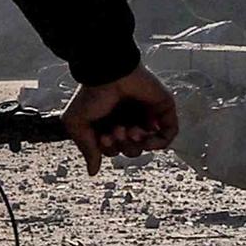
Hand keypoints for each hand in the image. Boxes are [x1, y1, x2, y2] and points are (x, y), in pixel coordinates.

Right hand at [62, 69, 179, 171]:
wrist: (108, 73)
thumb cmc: (89, 96)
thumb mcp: (77, 124)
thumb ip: (87, 149)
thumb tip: (92, 171)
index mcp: (109, 124)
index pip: (113, 150)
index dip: (108, 149)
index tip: (102, 136)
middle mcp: (128, 121)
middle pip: (131, 151)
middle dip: (122, 146)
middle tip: (115, 130)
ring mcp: (147, 116)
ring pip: (148, 146)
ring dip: (137, 143)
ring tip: (129, 129)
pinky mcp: (163, 110)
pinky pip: (168, 135)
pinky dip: (158, 142)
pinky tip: (146, 138)